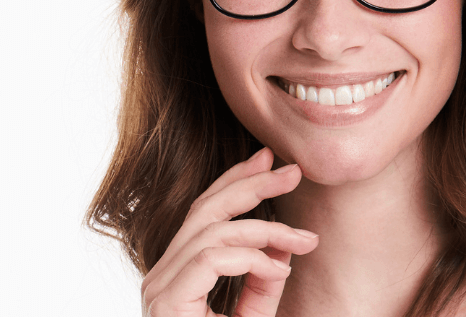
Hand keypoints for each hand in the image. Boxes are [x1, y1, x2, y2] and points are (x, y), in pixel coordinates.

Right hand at [141, 147, 318, 316]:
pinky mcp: (167, 303)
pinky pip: (211, 260)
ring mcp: (160, 289)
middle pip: (206, 211)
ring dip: (267, 229)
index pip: (204, 213)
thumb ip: (263, 282)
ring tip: (305, 241)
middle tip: (293, 172)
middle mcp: (161, 277)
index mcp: (176, 274)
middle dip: (252, 185)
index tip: (272, 162)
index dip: (238, 181)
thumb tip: (283, 243)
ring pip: (212, 231)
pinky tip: (279, 270)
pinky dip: (251, 258)